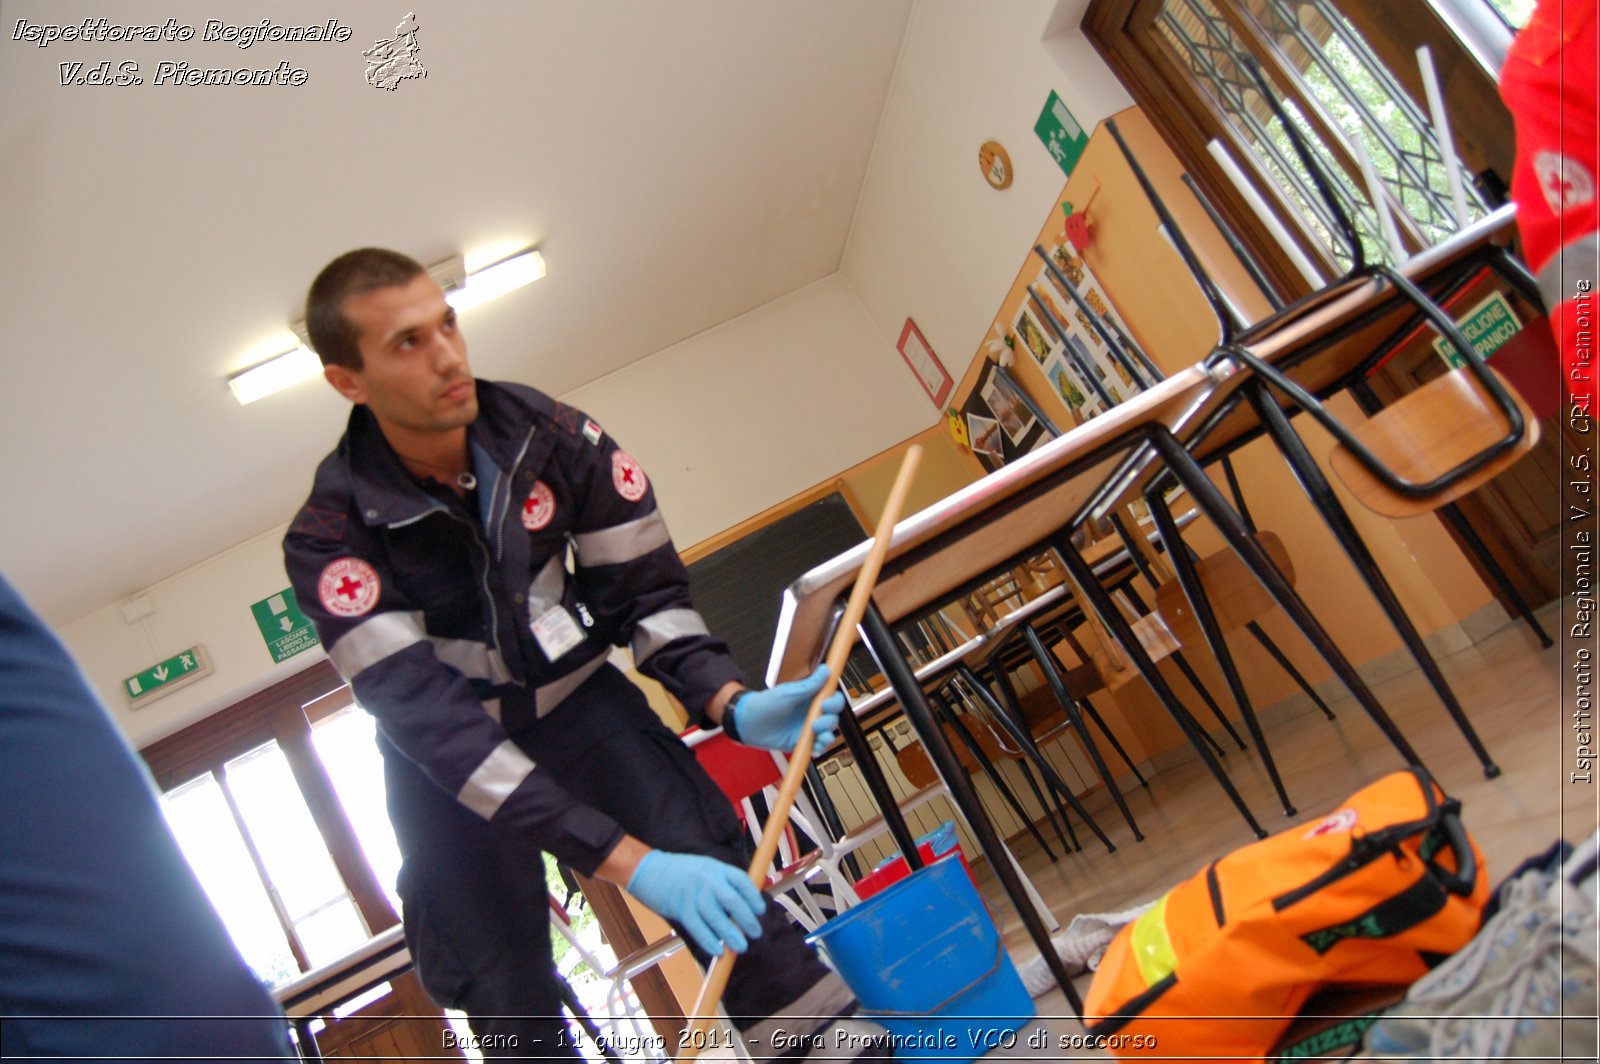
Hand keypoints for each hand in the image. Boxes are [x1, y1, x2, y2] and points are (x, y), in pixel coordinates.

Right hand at [625, 850, 765, 954]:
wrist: (648, 869)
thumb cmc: (679, 871)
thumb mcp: (704, 868)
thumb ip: (722, 882)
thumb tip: (742, 905)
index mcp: (716, 868)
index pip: (741, 881)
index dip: (753, 897)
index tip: (760, 910)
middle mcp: (707, 880)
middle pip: (733, 901)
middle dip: (747, 919)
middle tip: (755, 933)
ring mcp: (694, 894)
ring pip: (717, 918)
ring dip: (731, 935)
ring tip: (740, 947)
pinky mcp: (681, 909)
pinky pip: (699, 928)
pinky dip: (710, 941)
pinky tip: (718, 950)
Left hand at [729, 665, 843, 756]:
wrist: (748, 724)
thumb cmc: (766, 704)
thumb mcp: (788, 693)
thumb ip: (809, 685)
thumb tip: (825, 670)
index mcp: (810, 697)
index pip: (832, 698)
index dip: (834, 701)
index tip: (827, 704)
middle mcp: (812, 712)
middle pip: (832, 716)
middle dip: (829, 720)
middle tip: (816, 723)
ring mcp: (808, 728)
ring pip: (828, 732)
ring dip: (828, 734)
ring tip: (818, 735)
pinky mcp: (802, 741)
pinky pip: (818, 746)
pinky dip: (821, 747)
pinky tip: (817, 746)